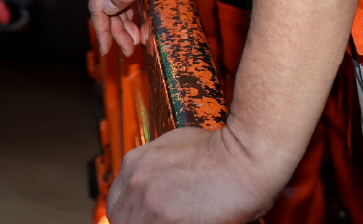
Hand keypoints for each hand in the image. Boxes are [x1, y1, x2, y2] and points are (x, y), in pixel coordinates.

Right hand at [89, 0, 197, 57]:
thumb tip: (108, 8)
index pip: (98, 5)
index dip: (102, 30)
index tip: (106, 49)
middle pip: (104, 6)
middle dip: (115, 30)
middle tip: (129, 49)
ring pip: (112, 4)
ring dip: (122, 24)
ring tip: (136, 40)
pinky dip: (127, 14)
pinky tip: (136, 26)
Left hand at [107, 125, 276, 223]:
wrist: (245, 158)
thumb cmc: (220, 151)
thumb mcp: (174, 145)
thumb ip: (154, 167)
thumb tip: (152, 184)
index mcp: (135, 162)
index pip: (116, 201)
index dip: (130, 212)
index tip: (144, 216)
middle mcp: (136, 181)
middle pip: (122, 218)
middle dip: (140, 221)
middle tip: (161, 219)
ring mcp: (149, 201)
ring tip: (178, 219)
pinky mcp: (166, 220)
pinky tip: (188, 221)